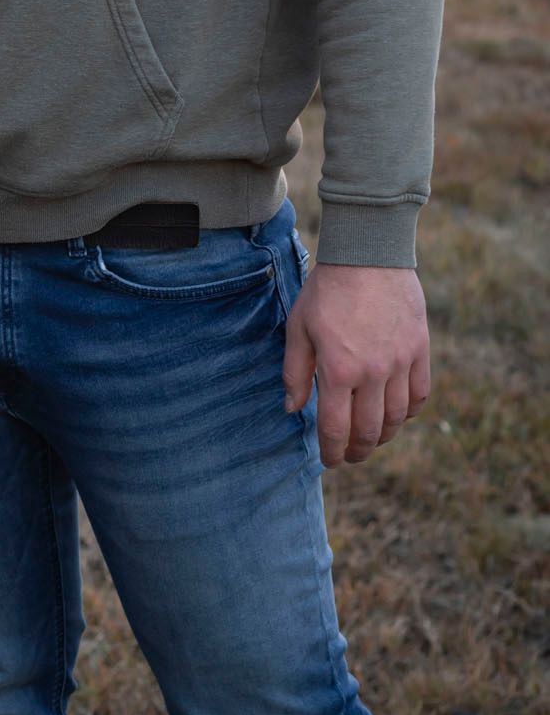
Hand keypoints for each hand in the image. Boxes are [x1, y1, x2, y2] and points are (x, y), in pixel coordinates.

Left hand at [282, 264, 431, 466]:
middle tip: (351, 456)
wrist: (367, 254)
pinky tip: (397, 413)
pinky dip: (409, 411)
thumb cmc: (326, 290)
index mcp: (338, 370)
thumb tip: (293, 410)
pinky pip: (420, 395)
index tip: (330, 460)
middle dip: (358, 451)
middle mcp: (373, 373)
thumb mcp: (299, 328)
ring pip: (397, 418)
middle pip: (370, 431)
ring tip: (371, 438)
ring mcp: (401, 363)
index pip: (337, 429)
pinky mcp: (420, 350)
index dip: (333, 452)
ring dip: (383, 435)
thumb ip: (295, 373)